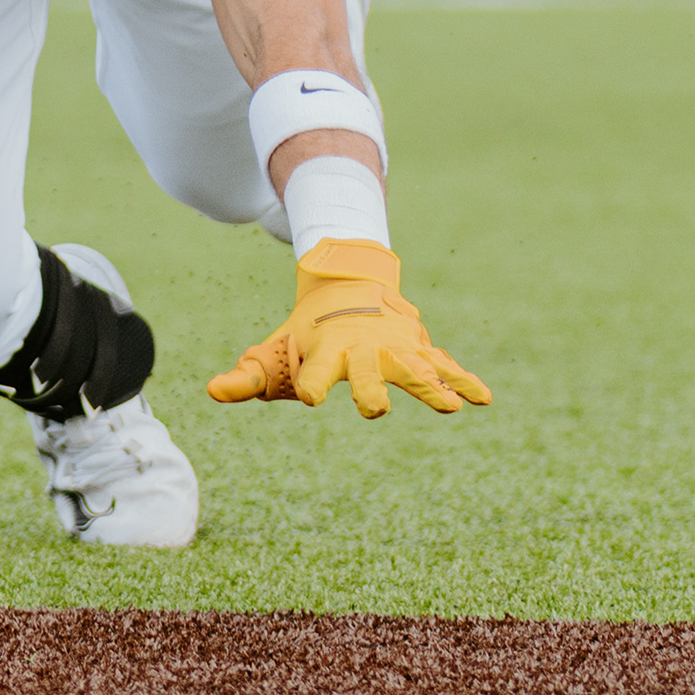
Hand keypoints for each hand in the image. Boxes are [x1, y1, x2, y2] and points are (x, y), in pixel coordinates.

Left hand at [207, 239, 491, 419]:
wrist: (347, 283)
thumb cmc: (308, 331)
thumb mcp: (277, 351)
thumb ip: (248, 377)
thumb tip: (211, 390)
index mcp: (327, 352)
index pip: (316, 373)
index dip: (310, 384)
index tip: (308, 397)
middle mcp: (363, 349)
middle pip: (368, 373)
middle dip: (371, 390)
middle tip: (375, 410)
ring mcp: (395, 347)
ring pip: (415, 369)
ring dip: (431, 387)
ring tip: (450, 407)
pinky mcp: (418, 348)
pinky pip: (445, 365)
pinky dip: (464, 380)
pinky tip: (483, 399)